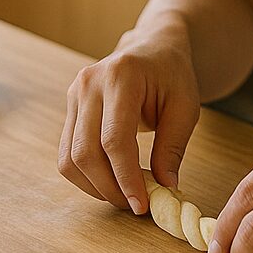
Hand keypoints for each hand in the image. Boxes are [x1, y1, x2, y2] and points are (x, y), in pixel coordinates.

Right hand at [58, 18, 200, 214]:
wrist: (153, 47)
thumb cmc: (172, 75)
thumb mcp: (185, 107)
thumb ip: (173, 147)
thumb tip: (164, 188)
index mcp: (121, 77)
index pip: (114, 139)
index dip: (125, 177)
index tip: (141, 204)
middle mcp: (90, 84)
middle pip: (85, 152)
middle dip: (109, 188)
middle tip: (134, 206)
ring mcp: (74, 94)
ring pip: (69, 157)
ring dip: (94, 186)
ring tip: (123, 195)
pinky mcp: (69, 106)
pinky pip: (67, 152)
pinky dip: (86, 175)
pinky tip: (110, 180)